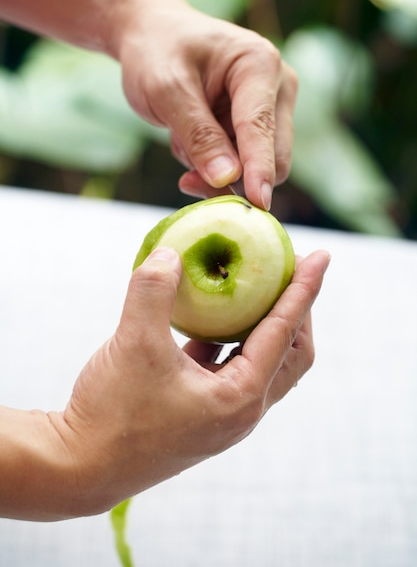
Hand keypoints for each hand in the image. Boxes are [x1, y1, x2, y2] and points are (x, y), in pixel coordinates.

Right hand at [46, 246, 328, 517]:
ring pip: (263, 363)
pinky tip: (213, 318)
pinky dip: (232, 340)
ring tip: (257, 290)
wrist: (78, 467)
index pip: (286, 332)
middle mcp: (240, 411)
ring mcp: (222, 416)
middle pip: (290, 354)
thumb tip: (170, 252)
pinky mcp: (201, 413)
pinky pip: (231, 369)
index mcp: (240, 397)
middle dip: (298, 312)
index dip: (305, 289)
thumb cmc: (111, 412)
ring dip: (266, 326)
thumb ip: (153, 290)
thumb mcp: (133, 342)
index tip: (321, 255)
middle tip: (291, 272)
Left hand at [112, 0, 297, 209]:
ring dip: (216, 170)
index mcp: (259, 65)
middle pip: (272, 156)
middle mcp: (278, 87)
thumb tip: (228, 178)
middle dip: (232, 176)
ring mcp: (271, 109)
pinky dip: (213, 166)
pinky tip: (189, 142)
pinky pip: (242, 166)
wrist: (153, 36)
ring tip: (181, 140)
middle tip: (186, 179)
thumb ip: (198, 135)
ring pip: (256, 167)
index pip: (261, 128)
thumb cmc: (157, 52)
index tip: (259, 204)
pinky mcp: (257, 128)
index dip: (259, 169)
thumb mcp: (166, 90)